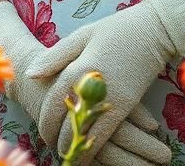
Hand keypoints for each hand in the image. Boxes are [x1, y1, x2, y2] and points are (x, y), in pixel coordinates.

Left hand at [0, 1, 170, 164]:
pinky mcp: (127, 105)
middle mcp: (92, 87)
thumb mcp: (82, 36)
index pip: (53, 105)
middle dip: (58, 141)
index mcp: (77, 68)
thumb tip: (30, 75)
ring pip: (86, 136)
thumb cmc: (115, 30)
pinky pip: (106, 134)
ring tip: (68, 153)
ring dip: (75, 149)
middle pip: (68, 126)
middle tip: (53, 146)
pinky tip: (89, 150)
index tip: (42, 132)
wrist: (153, 30)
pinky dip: (94, 147)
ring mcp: (111, 98)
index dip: (45, 123)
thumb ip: (55, 56)